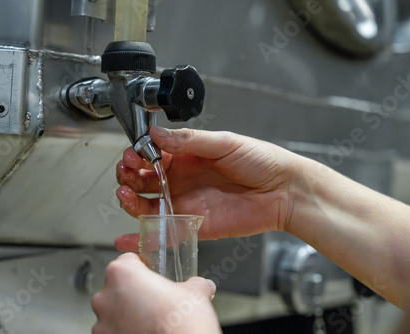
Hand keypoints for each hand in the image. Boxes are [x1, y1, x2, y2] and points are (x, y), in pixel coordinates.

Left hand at [91, 253, 219, 333]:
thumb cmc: (182, 322)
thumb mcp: (195, 293)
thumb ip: (195, 284)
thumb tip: (202, 286)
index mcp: (122, 273)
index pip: (127, 261)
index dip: (142, 267)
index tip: (151, 274)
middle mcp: (105, 296)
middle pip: (117, 287)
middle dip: (134, 293)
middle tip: (155, 301)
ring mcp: (102, 323)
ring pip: (114, 311)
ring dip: (128, 314)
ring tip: (152, 321)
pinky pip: (114, 331)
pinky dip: (126, 331)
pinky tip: (145, 333)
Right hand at [115, 127, 297, 250]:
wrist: (284, 191)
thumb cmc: (261, 161)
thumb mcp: (223, 143)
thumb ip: (188, 141)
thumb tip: (156, 133)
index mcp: (187, 157)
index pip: (152, 155)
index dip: (138, 154)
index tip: (133, 154)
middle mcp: (182, 180)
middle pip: (143, 180)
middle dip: (129, 175)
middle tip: (127, 172)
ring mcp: (185, 204)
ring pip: (147, 205)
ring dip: (129, 200)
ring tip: (124, 193)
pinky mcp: (192, 227)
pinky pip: (163, 233)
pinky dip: (142, 238)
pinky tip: (125, 237)